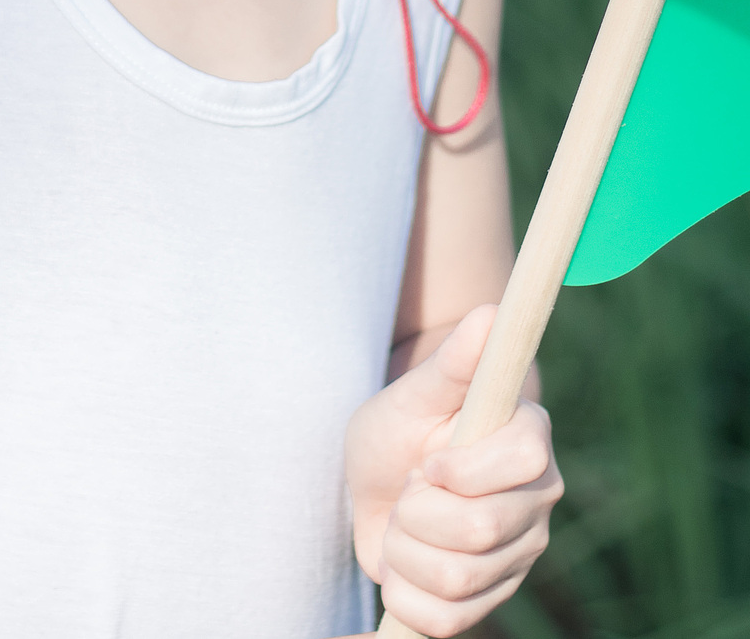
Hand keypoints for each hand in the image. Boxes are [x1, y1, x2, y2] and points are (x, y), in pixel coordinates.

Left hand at [345, 307, 562, 635]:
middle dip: (415, 511)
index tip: (427, 462)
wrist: (380, 484)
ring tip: (404, 521)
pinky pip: (445, 620)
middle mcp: (538, 500)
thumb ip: (453, 360)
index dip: (463, 469)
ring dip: (404, 549)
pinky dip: (406, 592)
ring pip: (456, 578)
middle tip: (407, 489)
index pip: (524, 460)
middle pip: (480, 531)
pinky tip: (406, 562)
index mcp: (530, 440)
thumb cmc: (399, 428)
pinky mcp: (493, 599)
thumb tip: (491, 310)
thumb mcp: (413, 393)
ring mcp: (520, 555)